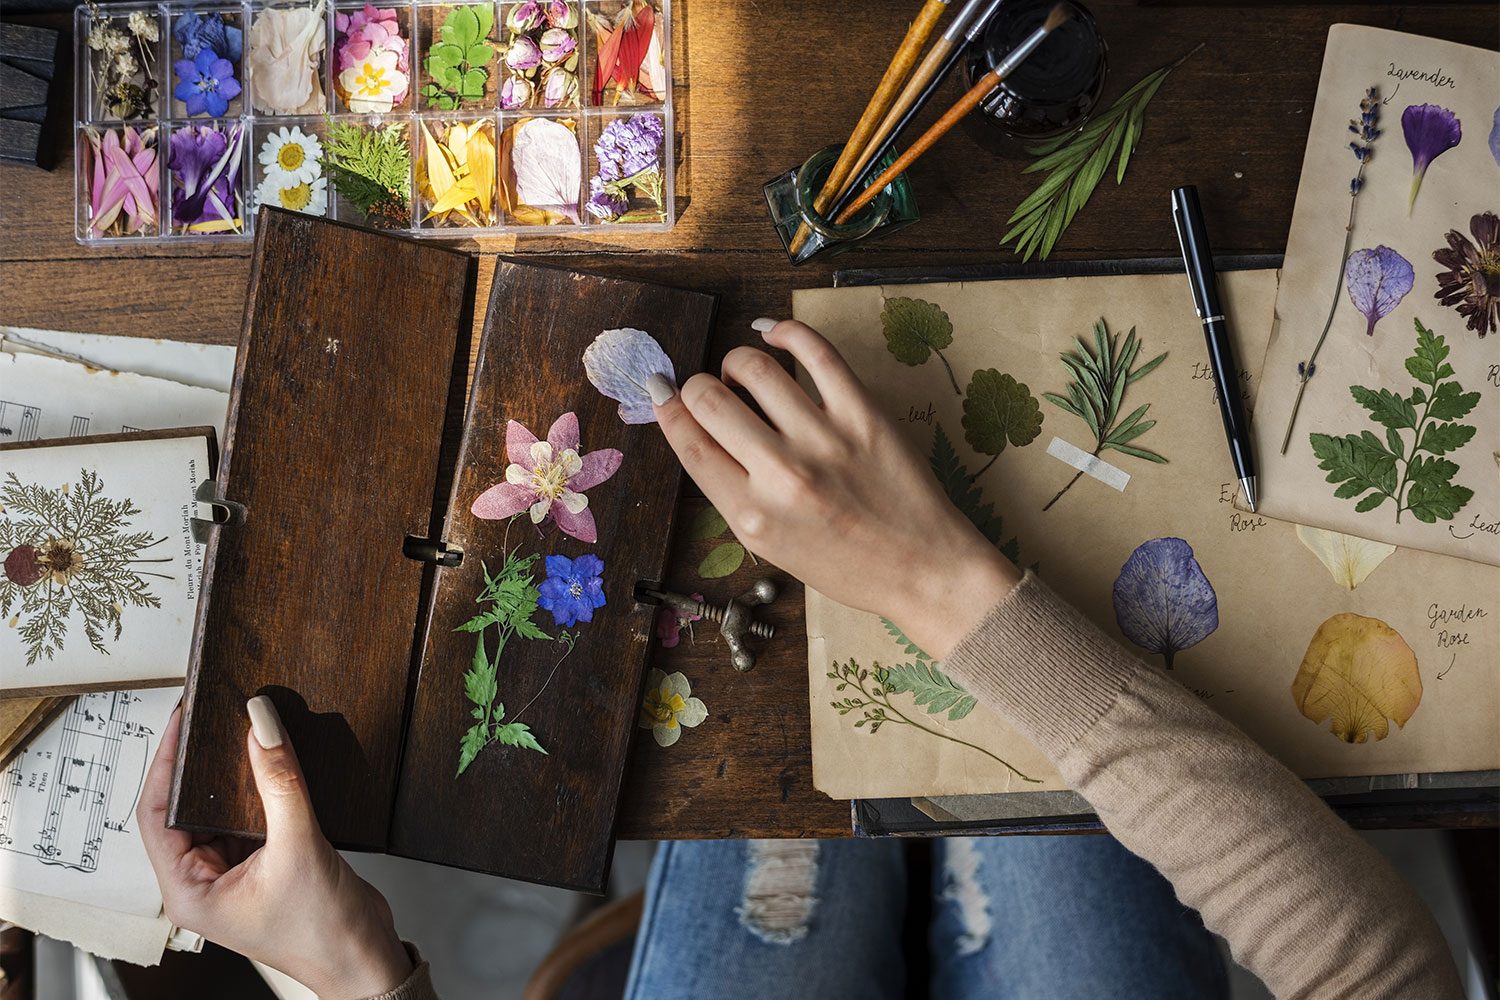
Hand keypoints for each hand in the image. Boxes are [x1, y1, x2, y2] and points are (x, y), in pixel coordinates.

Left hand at [138, 697, 412, 999]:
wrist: (366, 959)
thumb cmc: (323, 933)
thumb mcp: (299, 847)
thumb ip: (280, 781)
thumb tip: (261, 725)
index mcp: (188, 892)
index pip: (156, 815)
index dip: (164, 764)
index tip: (182, 723)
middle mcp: (203, 882)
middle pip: (184, 809)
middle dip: (198, 766)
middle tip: (210, 721)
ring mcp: (233, 872)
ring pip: (220, 810)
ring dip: (232, 777)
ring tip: (242, 735)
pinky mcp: (263, 862)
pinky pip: (251, 816)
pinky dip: (259, 789)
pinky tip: (272, 765)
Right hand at [649, 319, 1020, 659]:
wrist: (923, 569)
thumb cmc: (848, 565)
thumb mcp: (772, 547)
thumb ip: (733, 491)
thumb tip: (696, 430)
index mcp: (752, 517)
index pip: (689, 443)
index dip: (666, 408)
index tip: (661, 391)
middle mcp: (783, 477)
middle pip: (709, 400)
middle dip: (697, 387)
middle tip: (709, 391)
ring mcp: (824, 441)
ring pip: (754, 368)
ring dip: (738, 362)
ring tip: (744, 372)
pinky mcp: (864, 415)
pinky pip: (815, 352)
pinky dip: (786, 332)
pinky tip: (775, 335)